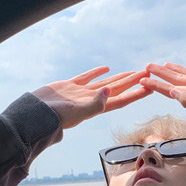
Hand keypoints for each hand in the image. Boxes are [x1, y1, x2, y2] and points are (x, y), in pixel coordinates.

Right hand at [32, 67, 151, 129]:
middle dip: (133, 83)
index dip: (136, 93)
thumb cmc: (55, 117)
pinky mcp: (69, 86)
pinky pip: (87, 77)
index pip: (121, 100)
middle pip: (117, 90)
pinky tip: (106, 68)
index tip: (150, 87)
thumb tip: (110, 91)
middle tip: (148, 74)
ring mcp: (80, 93)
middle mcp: (91, 101)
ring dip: (120, 78)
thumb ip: (95, 104)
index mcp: (96, 108)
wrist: (34, 115)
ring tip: (133, 72)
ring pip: (105, 83)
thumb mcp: (77, 112)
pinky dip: (97, 72)